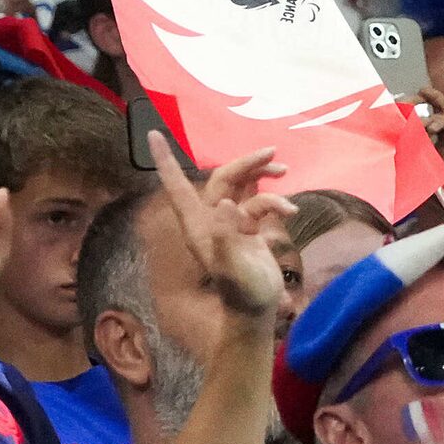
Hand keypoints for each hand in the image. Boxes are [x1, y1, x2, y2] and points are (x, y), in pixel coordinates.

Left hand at [151, 135, 292, 318]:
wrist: (257, 309)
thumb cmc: (242, 292)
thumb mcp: (234, 268)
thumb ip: (228, 236)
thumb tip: (228, 203)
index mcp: (198, 225)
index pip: (177, 186)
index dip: (165, 161)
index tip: (152, 134)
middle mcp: (210, 218)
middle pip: (223, 178)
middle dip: (246, 163)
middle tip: (272, 153)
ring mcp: (230, 221)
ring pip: (242, 184)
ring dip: (261, 174)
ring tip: (284, 169)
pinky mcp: (248, 227)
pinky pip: (259, 200)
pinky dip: (274, 199)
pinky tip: (290, 211)